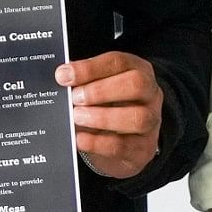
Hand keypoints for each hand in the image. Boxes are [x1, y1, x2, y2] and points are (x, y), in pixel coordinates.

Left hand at [59, 51, 161, 179]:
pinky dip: (98, 142)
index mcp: (138, 72)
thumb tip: (61, 77)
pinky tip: (80, 138)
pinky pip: (123, 146)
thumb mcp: (100, 90)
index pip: (119, 62)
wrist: (127, 143)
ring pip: (138, 117)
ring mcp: (150, 122)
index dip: (90, 68)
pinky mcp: (142, 148)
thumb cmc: (109, 109)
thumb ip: (83, 82)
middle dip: (101, 90)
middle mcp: (149, 95)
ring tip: (77, 117)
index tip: (63, 75)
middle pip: (137, 84)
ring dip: (102, 117)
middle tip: (75, 98)